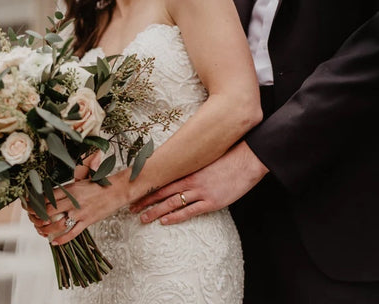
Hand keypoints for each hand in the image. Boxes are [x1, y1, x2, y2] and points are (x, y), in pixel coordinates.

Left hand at [25, 152, 101, 235]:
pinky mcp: (88, 221)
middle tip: (32, 220)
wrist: (117, 190)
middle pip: (48, 211)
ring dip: (46, 230)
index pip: (47, 197)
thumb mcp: (81, 182)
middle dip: (36, 217)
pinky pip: (72, 233)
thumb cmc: (100, 185)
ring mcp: (80, 212)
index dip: (35, 203)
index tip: (29, 207)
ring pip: (57, 225)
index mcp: (70, 189)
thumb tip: (53, 194)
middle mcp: (73, 201)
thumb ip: (67, 189)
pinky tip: (54, 242)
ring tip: (41, 231)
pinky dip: (61, 240)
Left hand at [130, 141, 268, 224]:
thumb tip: (179, 168)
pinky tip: (164, 221)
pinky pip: (189, 211)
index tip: (135, 192)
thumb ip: (192, 166)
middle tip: (131, 208)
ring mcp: (200, 192)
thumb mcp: (206, 159)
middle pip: (162, 192)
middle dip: (145, 201)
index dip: (147, 187)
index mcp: (188, 169)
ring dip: (155, 211)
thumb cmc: (228, 158)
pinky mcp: (211, 202)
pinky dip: (175, 217)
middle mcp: (190, 181)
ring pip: (171, 203)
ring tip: (143, 218)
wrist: (247, 160)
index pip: (162, 180)